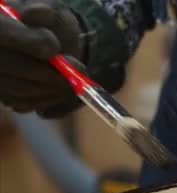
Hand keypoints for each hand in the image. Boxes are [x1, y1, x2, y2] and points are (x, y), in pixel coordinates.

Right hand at [0, 0, 82, 115]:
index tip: (54, 47)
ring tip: (74, 80)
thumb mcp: (51, 13)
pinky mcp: (5, 96)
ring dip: (52, 87)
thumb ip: (44, 12)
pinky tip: (62, 89)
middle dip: (47, 70)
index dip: (26, 41)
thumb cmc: (50, 26)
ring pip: (18, 88)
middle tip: (78, 69)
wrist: (53, 46)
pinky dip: (48, 98)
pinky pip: (24, 103)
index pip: (1, 32)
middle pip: (10, 64)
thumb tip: (37, 12)